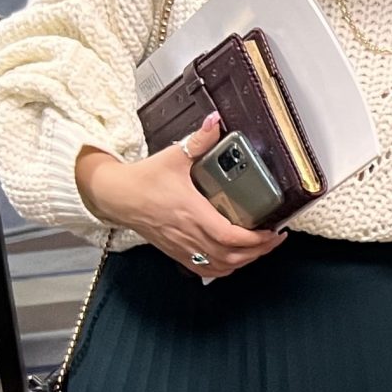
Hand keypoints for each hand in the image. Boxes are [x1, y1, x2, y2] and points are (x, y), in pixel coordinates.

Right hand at [74, 116, 283, 277]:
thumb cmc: (144, 178)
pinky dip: (225, 269)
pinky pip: (205, 271)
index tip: (273, 231)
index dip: (254, 239)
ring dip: (245, 261)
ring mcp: (182, 247)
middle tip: (275, 239)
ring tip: (261, 249)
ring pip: (220, 266)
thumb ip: (199, 140)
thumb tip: (215, 120)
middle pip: (231, 255)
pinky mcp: (176, 252)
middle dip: (259, 251)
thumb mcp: (174, 156)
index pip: (228, 235)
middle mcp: (189, 234)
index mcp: (191, 211)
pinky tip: (236, 261)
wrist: (115, 196)